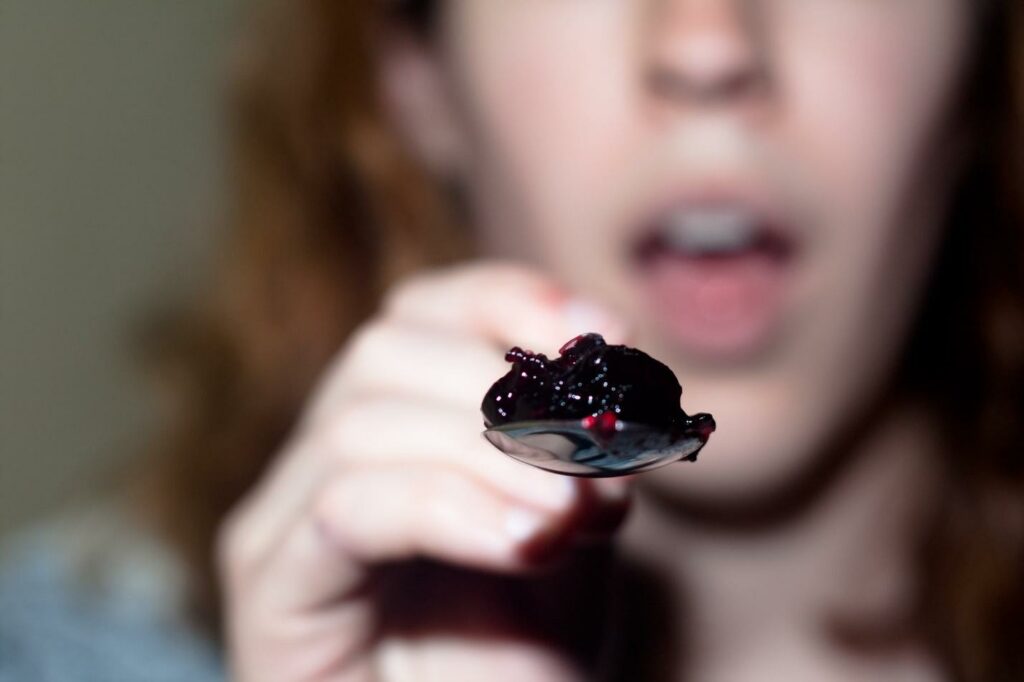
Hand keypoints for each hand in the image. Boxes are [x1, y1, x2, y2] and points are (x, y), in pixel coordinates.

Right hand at [218, 262, 633, 680]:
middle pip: (384, 348)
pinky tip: (524, 544)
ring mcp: (283, 524)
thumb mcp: (573, 531)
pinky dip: (447, 508)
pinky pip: (345, 508)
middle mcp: (323, 461)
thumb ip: (580, 441)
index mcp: (393, 429)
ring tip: (570, 516)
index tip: (606, 336)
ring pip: (362, 421)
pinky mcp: (270, 589)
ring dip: (491, 455)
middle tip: (600, 456)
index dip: (510, 300)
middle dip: (508, 389)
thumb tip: (608, 347)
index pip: (424, 309)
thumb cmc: (519, 663)